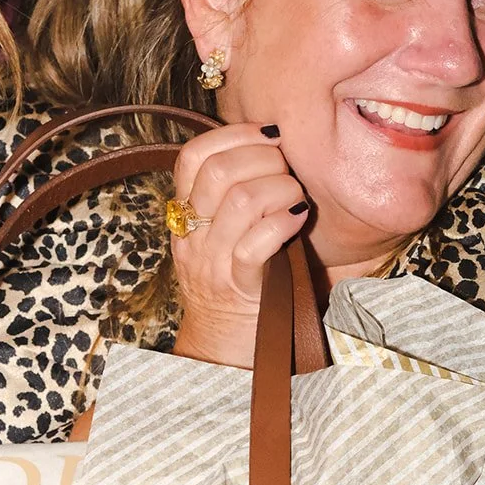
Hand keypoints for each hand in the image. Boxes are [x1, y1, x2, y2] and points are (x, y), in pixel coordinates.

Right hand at [170, 122, 308, 368]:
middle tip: (287, 170)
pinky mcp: (241, 287)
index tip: (269, 136)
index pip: (192, 156)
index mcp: (185, 216)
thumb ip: (229, 194)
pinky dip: (283, 223)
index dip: (233, 135)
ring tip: (296, 199)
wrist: (221, 350)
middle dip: (263, 158)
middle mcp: (193, 236)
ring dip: (280, 189)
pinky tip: (298, 222)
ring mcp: (213, 263)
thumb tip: (270, 146)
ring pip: (240, 200)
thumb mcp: (217, 235)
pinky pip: (257, 244)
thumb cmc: (232, 284)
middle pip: (217, 171)